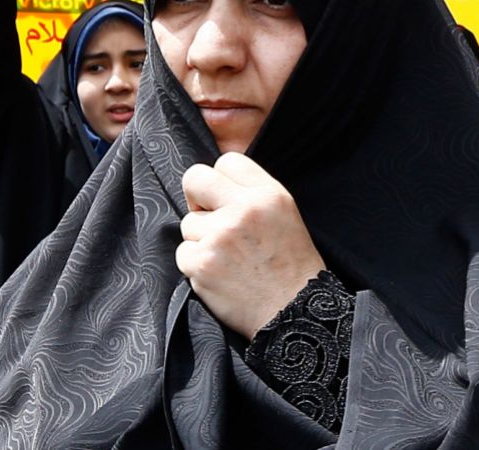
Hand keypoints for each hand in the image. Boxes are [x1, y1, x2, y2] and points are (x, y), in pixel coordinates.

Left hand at [175, 152, 326, 339]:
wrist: (295, 317)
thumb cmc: (290, 267)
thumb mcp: (285, 216)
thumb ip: (252, 194)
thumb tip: (213, 181)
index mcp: (268, 195)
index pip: (227, 161)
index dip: (222, 180)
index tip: (227, 199)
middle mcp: (243, 210)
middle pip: (194, 177)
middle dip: (196, 196)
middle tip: (210, 218)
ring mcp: (220, 236)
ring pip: (188, 223)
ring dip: (202, 240)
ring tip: (230, 260)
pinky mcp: (201, 262)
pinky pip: (183, 252)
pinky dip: (196, 266)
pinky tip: (221, 276)